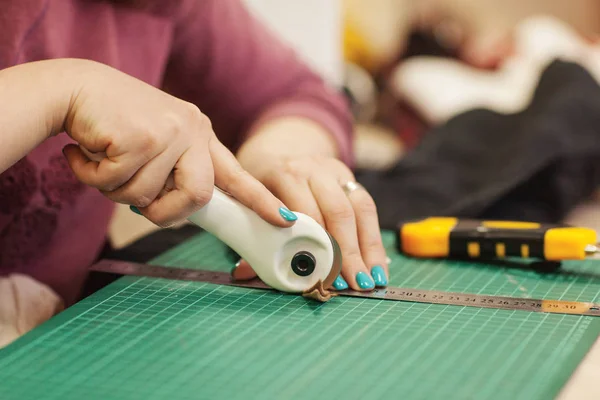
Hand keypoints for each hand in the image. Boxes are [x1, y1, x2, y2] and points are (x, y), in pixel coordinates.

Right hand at [61, 60, 295, 227]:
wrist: (76, 89)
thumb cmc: (116, 125)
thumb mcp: (158, 146)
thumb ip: (174, 174)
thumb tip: (178, 212)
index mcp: (200, 135)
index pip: (236, 173)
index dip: (260, 199)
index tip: (284, 219)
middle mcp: (192, 131)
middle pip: (197, 197)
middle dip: (164, 212)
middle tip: (140, 203)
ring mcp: (169, 131)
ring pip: (146, 197)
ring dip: (116, 189)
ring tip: (105, 160)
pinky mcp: (141, 136)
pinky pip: (117, 184)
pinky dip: (94, 177)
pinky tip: (88, 151)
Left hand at [232, 155, 388, 291]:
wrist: (278, 150)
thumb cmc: (260, 185)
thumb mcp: (249, 202)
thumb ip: (251, 236)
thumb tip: (243, 272)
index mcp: (284, 174)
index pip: (306, 211)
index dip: (316, 243)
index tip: (323, 273)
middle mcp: (313, 169)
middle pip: (338, 211)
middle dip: (348, 251)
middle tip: (354, 284)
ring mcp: (335, 172)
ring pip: (359, 209)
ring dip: (368, 248)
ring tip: (372, 279)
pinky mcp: (350, 178)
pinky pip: (368, 208)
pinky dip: (374, 240)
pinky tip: (377, 265)